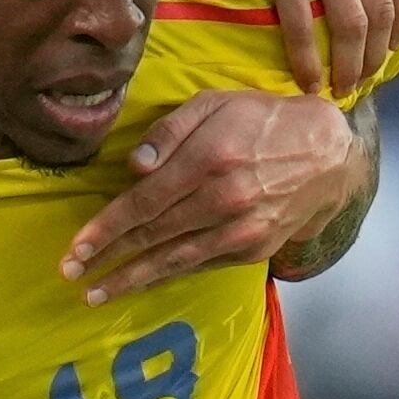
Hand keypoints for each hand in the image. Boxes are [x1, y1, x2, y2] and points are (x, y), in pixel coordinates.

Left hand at [62, 90, 366, 303]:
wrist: (328, 156)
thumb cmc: (263, 121)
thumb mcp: (216, 104)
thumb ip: (171, 130)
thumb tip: (134, 166)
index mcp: (209, 159)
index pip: (144, 201)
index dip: (106, 227)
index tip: (76, 246)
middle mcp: (223, 199)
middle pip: (151, 236)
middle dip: (106, 258)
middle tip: (70, 274)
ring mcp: (240, 230)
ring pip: (174, 260)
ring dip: (130, 279)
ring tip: (96, 293)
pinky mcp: (253, 249)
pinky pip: (199, 265)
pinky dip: (167, 276)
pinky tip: (141, 282)